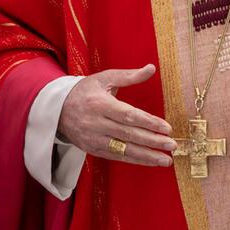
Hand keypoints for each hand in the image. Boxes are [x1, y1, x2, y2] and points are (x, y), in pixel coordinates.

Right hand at [57, 64, 176, 166]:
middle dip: (152, 141)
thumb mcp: (104, 78)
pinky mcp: (93, 150)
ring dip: (147, 156)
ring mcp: (93, 139)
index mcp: (99, 103)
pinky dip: (135, 160)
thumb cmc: (85, 91)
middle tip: (172, 145)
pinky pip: (117, 157)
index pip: (128, 115)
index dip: (148, 122)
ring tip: (166, 159)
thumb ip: (128, 76)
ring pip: (124, 150)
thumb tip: (151, 68)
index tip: (167, 128)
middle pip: (128, 134)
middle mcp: (96, 123)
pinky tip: (150, 161)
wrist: (57, 109)